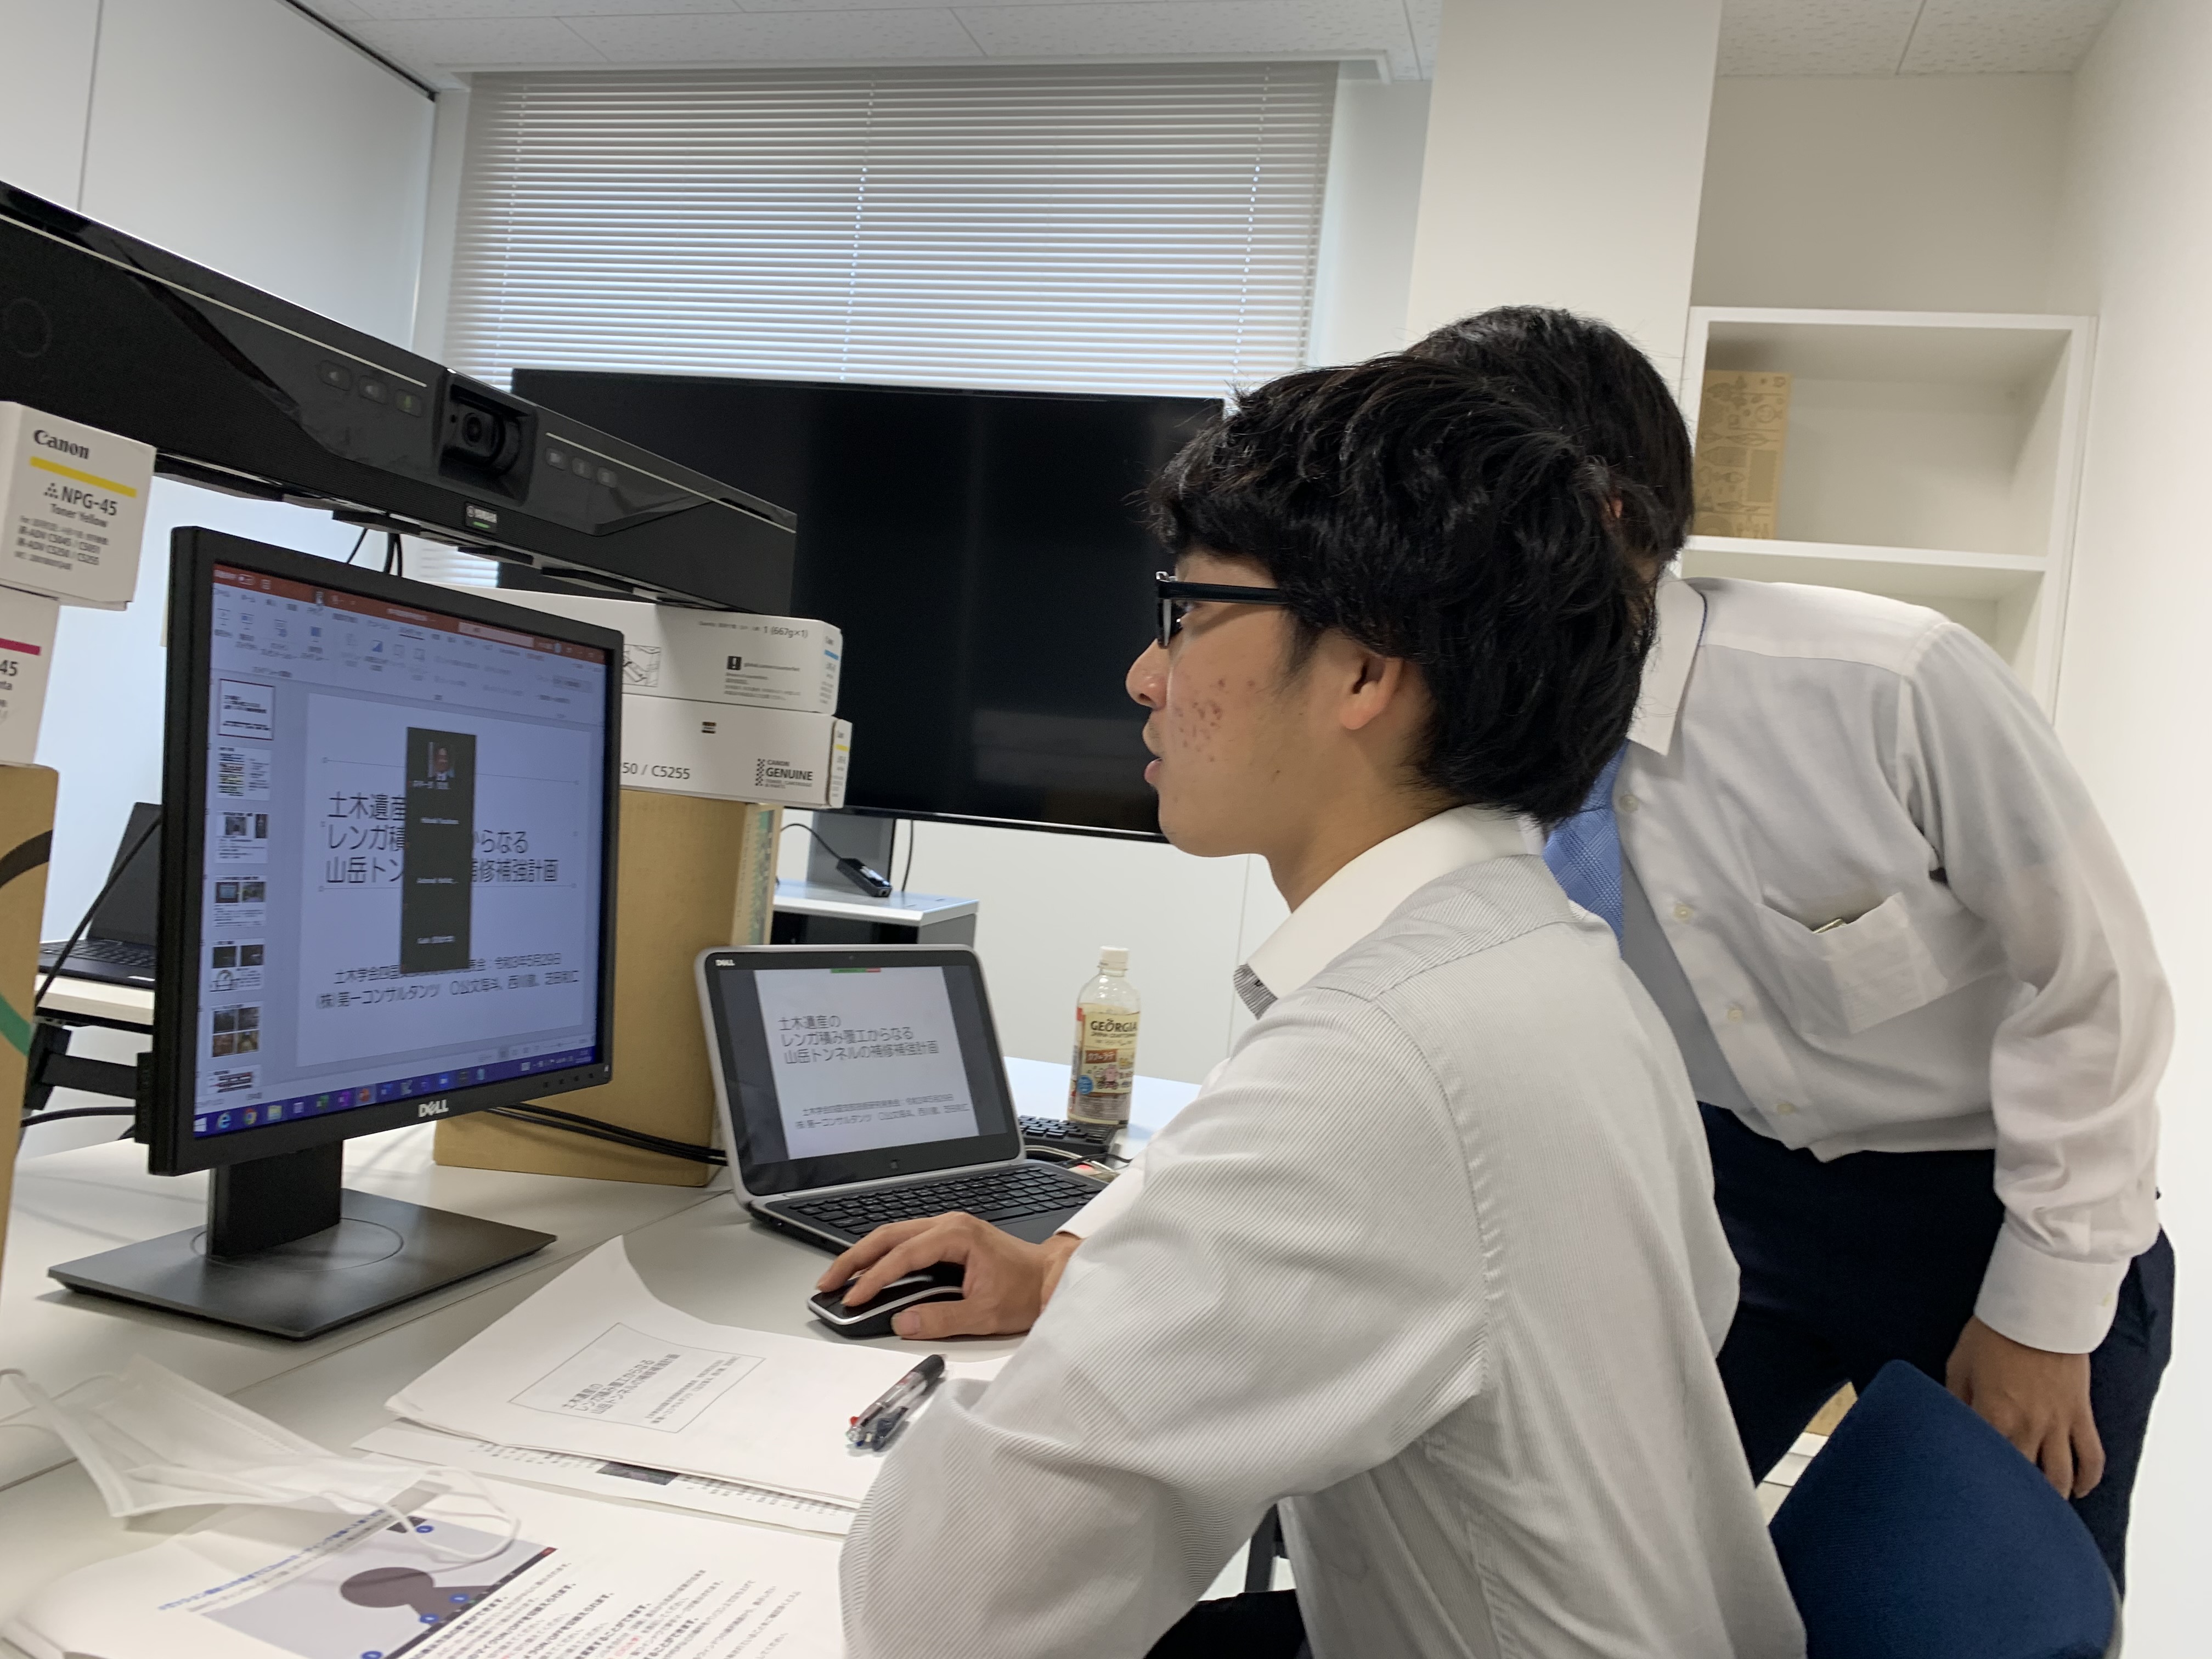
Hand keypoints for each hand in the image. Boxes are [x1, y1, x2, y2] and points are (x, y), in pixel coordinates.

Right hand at [815, 1213, 1081, 1338]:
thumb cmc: (1025, 1291)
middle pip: (889, 1236)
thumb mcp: (983, 1314)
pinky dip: (884, 1256)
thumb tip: (901, 1323)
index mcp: (957, 1235)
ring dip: (866, 1256)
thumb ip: (939, 1319)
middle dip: (855, 1259)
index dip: (874, 1278)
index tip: (852, 1299)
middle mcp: (949, 1225)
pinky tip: (869, 1272)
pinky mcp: (948, 1238)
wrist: (1050, 1278)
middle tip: (828, 1284)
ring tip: (840, 1279)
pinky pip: (907, 1242)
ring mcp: (948, 1228)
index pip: (903, 1255)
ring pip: (894, 1236)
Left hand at [1945, 1315, 2104, 1498]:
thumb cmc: (1993, 1332)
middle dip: (2015, 1500)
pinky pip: (2092, 1456)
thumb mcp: (1960, 1365)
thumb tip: (1949, 1427)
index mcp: (1992, 1416)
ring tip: (2042, 1511)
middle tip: (2006, 1514)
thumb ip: (1954, 1402)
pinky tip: (2079, 1491)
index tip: (1969, 1498)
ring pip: (2061, 1478)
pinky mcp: (2080, 1415)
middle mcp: (2027, 1427)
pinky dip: (2088, 1479)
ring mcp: (2058, 1424)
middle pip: (2024, 1480)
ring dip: (2053, 1498)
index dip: (1977, 1483)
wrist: (2038, 1308)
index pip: (1984, 1464)